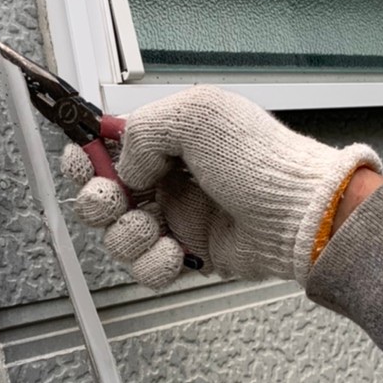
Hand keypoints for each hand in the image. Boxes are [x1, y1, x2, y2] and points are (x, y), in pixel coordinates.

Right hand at [62, 87, 381, 289]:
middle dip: (98, 201)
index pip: (108, 145)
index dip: (86, 156)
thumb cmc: (262, 161)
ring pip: (118, 236)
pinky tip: (176, 252)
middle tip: (115, 202)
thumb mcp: (198, 116)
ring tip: (158, 231)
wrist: (300, 217)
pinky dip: (154, 263)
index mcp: (169, 137)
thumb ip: (142, 131)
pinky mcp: (188, 254)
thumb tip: (124, 167)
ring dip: (128, 236)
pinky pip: (147, 267)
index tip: (82, 163)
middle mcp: (169, 177)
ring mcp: (177, 217)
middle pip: (102, 194)